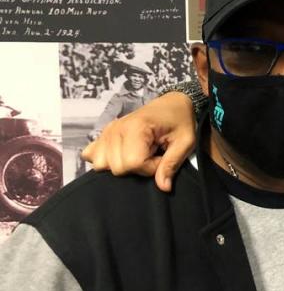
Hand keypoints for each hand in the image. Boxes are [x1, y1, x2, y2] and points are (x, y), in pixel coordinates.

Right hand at [81, 92, 197, 192]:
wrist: (172, 104)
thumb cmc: (180, 120)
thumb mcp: (185, 142)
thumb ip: (172, 164)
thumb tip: (163, 187)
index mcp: (136, 128)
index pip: (133, 163)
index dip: (151, 167)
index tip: (161, 157)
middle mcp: (116, 129)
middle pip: (117, 167)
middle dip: (138, 168)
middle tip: (152, 154)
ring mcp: (106, 132)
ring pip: (102, 165)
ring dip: (121, 165)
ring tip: (139, 154)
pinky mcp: (103, 135)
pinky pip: (92, 155)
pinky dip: (105, 160)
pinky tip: (121, 155)